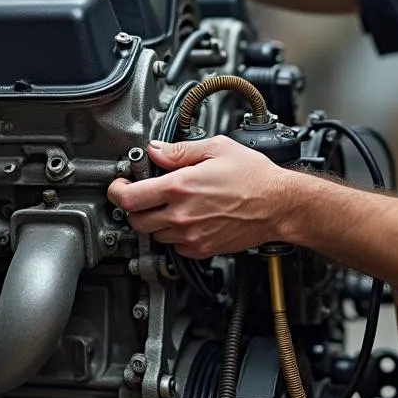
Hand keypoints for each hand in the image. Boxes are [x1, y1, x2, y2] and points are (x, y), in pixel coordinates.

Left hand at [108, 137, 292, 259]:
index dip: (117, 191)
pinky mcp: (203, 249)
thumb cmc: (254, 176)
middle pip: (136, 220)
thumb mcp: (216, 148)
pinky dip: (174, 236)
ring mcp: (191, 235)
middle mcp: (182, 215)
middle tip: (143, 195)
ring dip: (154, 221)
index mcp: (180, 186)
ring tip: (169, 206)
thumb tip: (155, 150)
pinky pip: (175, 247)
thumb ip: (179, 150)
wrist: (279, 204)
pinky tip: (186, 220)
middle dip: (134, 207)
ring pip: (154, 235)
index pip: (129, 198)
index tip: (120, 186)